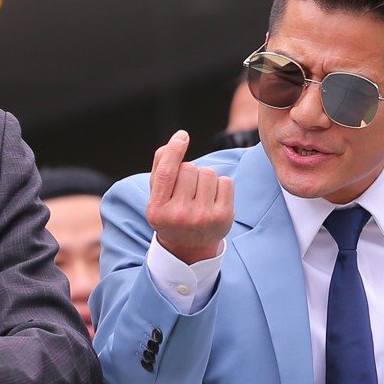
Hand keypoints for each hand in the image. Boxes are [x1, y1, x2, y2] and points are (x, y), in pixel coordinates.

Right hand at [147, 130, 233, 263]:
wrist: (190, 247)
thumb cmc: (172, 212)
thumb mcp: (158, 195)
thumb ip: (161, 166)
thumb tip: (177, 140)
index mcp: (157, 210)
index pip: (166, 173)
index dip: (174, 151)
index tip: (182, 136)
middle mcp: (179, 215)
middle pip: (189, 169)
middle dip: (189, 172)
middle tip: (187, 190)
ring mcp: (202, 217)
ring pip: (208, 173)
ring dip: (205, 178)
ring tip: (200, 195)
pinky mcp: (223, 217)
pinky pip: (225, 182)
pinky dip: (221, 185)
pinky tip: (213, 199)